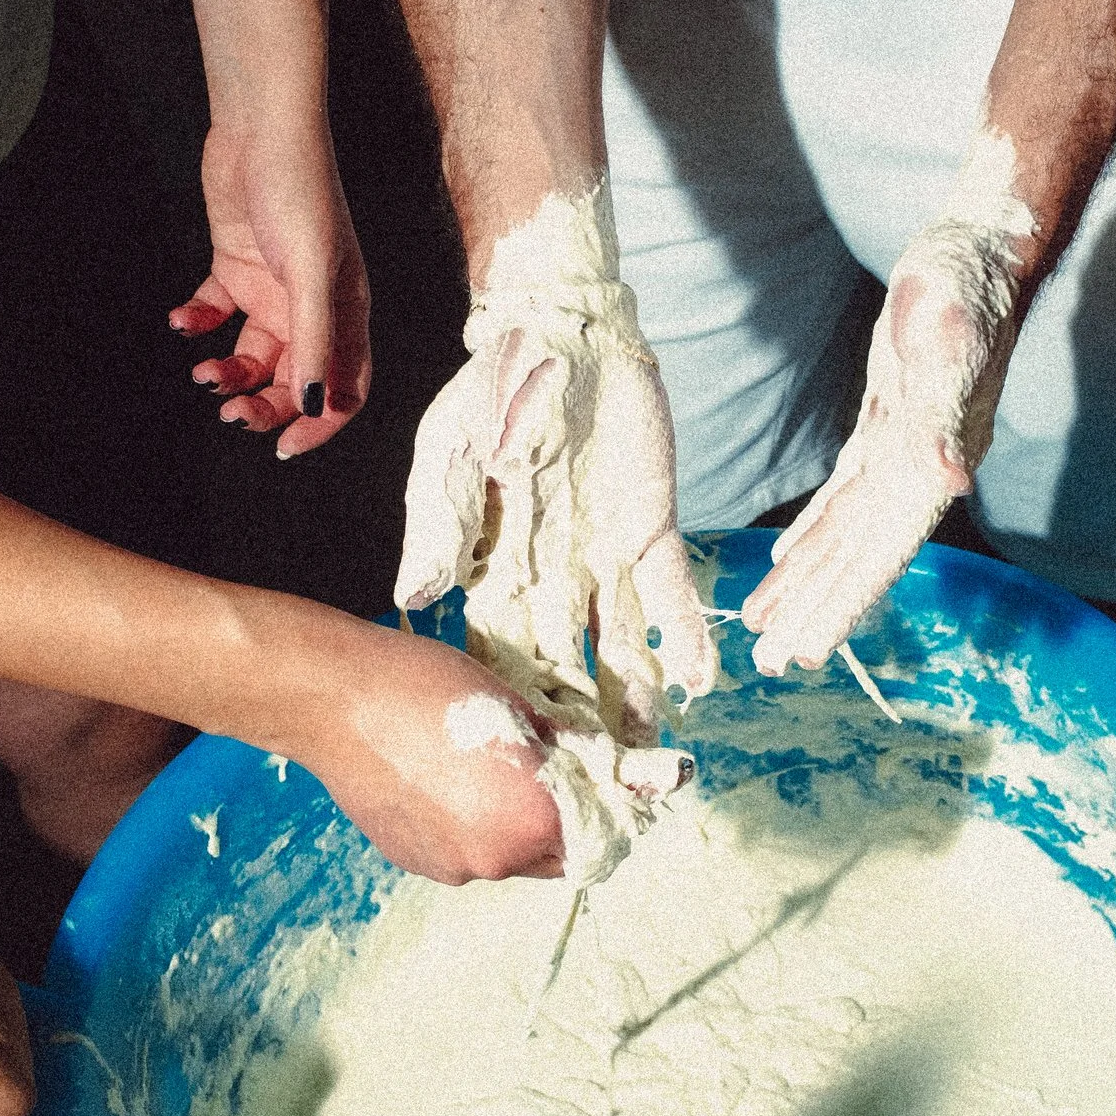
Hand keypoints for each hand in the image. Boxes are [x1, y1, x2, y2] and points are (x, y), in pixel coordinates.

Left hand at [171, 123, 371, 459]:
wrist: (261, 129)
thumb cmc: (301, 193)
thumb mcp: (312, 273)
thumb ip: (316, 341)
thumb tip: (318, 407)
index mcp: (347, 313)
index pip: (347, 388)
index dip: (321, 423)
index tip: (283, 447)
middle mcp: (313, 308)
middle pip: (295, 380)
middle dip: (264, 404)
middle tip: (228, 414)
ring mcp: (274, 290)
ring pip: (254, 354)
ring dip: (229, 372)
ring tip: (202, 371)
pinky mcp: (235, 268)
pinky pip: (217, 314)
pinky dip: (198, 324)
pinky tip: (181, 320)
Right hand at [277, 617, 568, 883]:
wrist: (337, 702)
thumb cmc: (429, 689)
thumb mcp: (516, 705)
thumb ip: (562, 747)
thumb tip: (590, 759)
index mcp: (533, 820)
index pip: (596, 833)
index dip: (600, 805)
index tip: (593, 781)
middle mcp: (496, 860)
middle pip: (551, 854)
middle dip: (552, 818)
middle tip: (536, 771)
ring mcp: (449, 868)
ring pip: (501, 854)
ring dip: (504, 823)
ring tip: (476, 770)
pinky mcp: (411, 862)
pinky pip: (458, 851)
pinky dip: (462, 826)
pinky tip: (439, 781)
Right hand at [396, 187, 717, 747]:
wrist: (554, 330)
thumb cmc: (489, 390)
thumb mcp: (448, 455)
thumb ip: (439, 526)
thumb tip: (413, 597)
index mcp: (492, 571)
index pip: (499, 653)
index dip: (516, 706)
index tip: (528, 761)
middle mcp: (550, 578)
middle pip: (565, 666)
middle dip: (582, 727)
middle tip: (603, 785)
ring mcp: (604, 559)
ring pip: (622, 644)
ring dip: (639, 697)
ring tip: (657, 755)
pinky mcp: (653, 530)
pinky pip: (672, 592)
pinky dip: (685, 632)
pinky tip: (702, 678)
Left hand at [745, 140, 1035, 674]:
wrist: (984, 246)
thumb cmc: (965, 287)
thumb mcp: (947, 341)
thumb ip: (945, 415)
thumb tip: (949, 481)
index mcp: (929, 462)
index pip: (881, 551)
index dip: (842, 602)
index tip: (805, 650)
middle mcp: (922, 469)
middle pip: (861, 557)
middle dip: (817, 610)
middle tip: (771, 662)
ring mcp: (907, 450)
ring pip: (850, 533)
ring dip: (810, 580)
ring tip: (768, 625)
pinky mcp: (888, 426)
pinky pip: (848, 497)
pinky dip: (817, 531)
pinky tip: (788, 558)